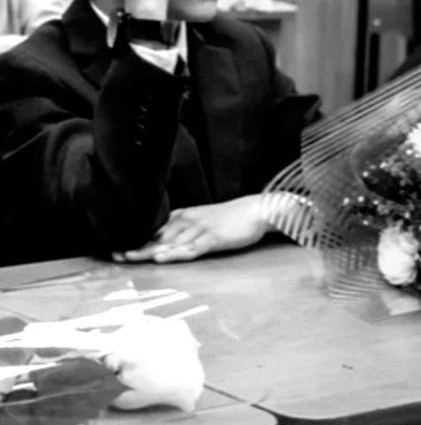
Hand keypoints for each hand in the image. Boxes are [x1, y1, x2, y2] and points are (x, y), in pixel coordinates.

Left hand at [112, 196, 272, 262]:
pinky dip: (176, 253)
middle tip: (116, 254)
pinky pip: (192, 247)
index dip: (137, 239)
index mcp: (185, 216)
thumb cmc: (229, 218)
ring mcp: (201, 229)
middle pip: (158, 236)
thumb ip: (185, 229)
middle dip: (137, 246)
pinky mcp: (214, 238)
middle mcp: (189, 221)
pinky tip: (163, 258)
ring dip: (150, 251)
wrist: (255, 210)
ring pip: (171, 242)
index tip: (118, 247)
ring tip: (130, 258)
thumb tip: (165, 242)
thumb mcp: (203, 220)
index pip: (156, 229)